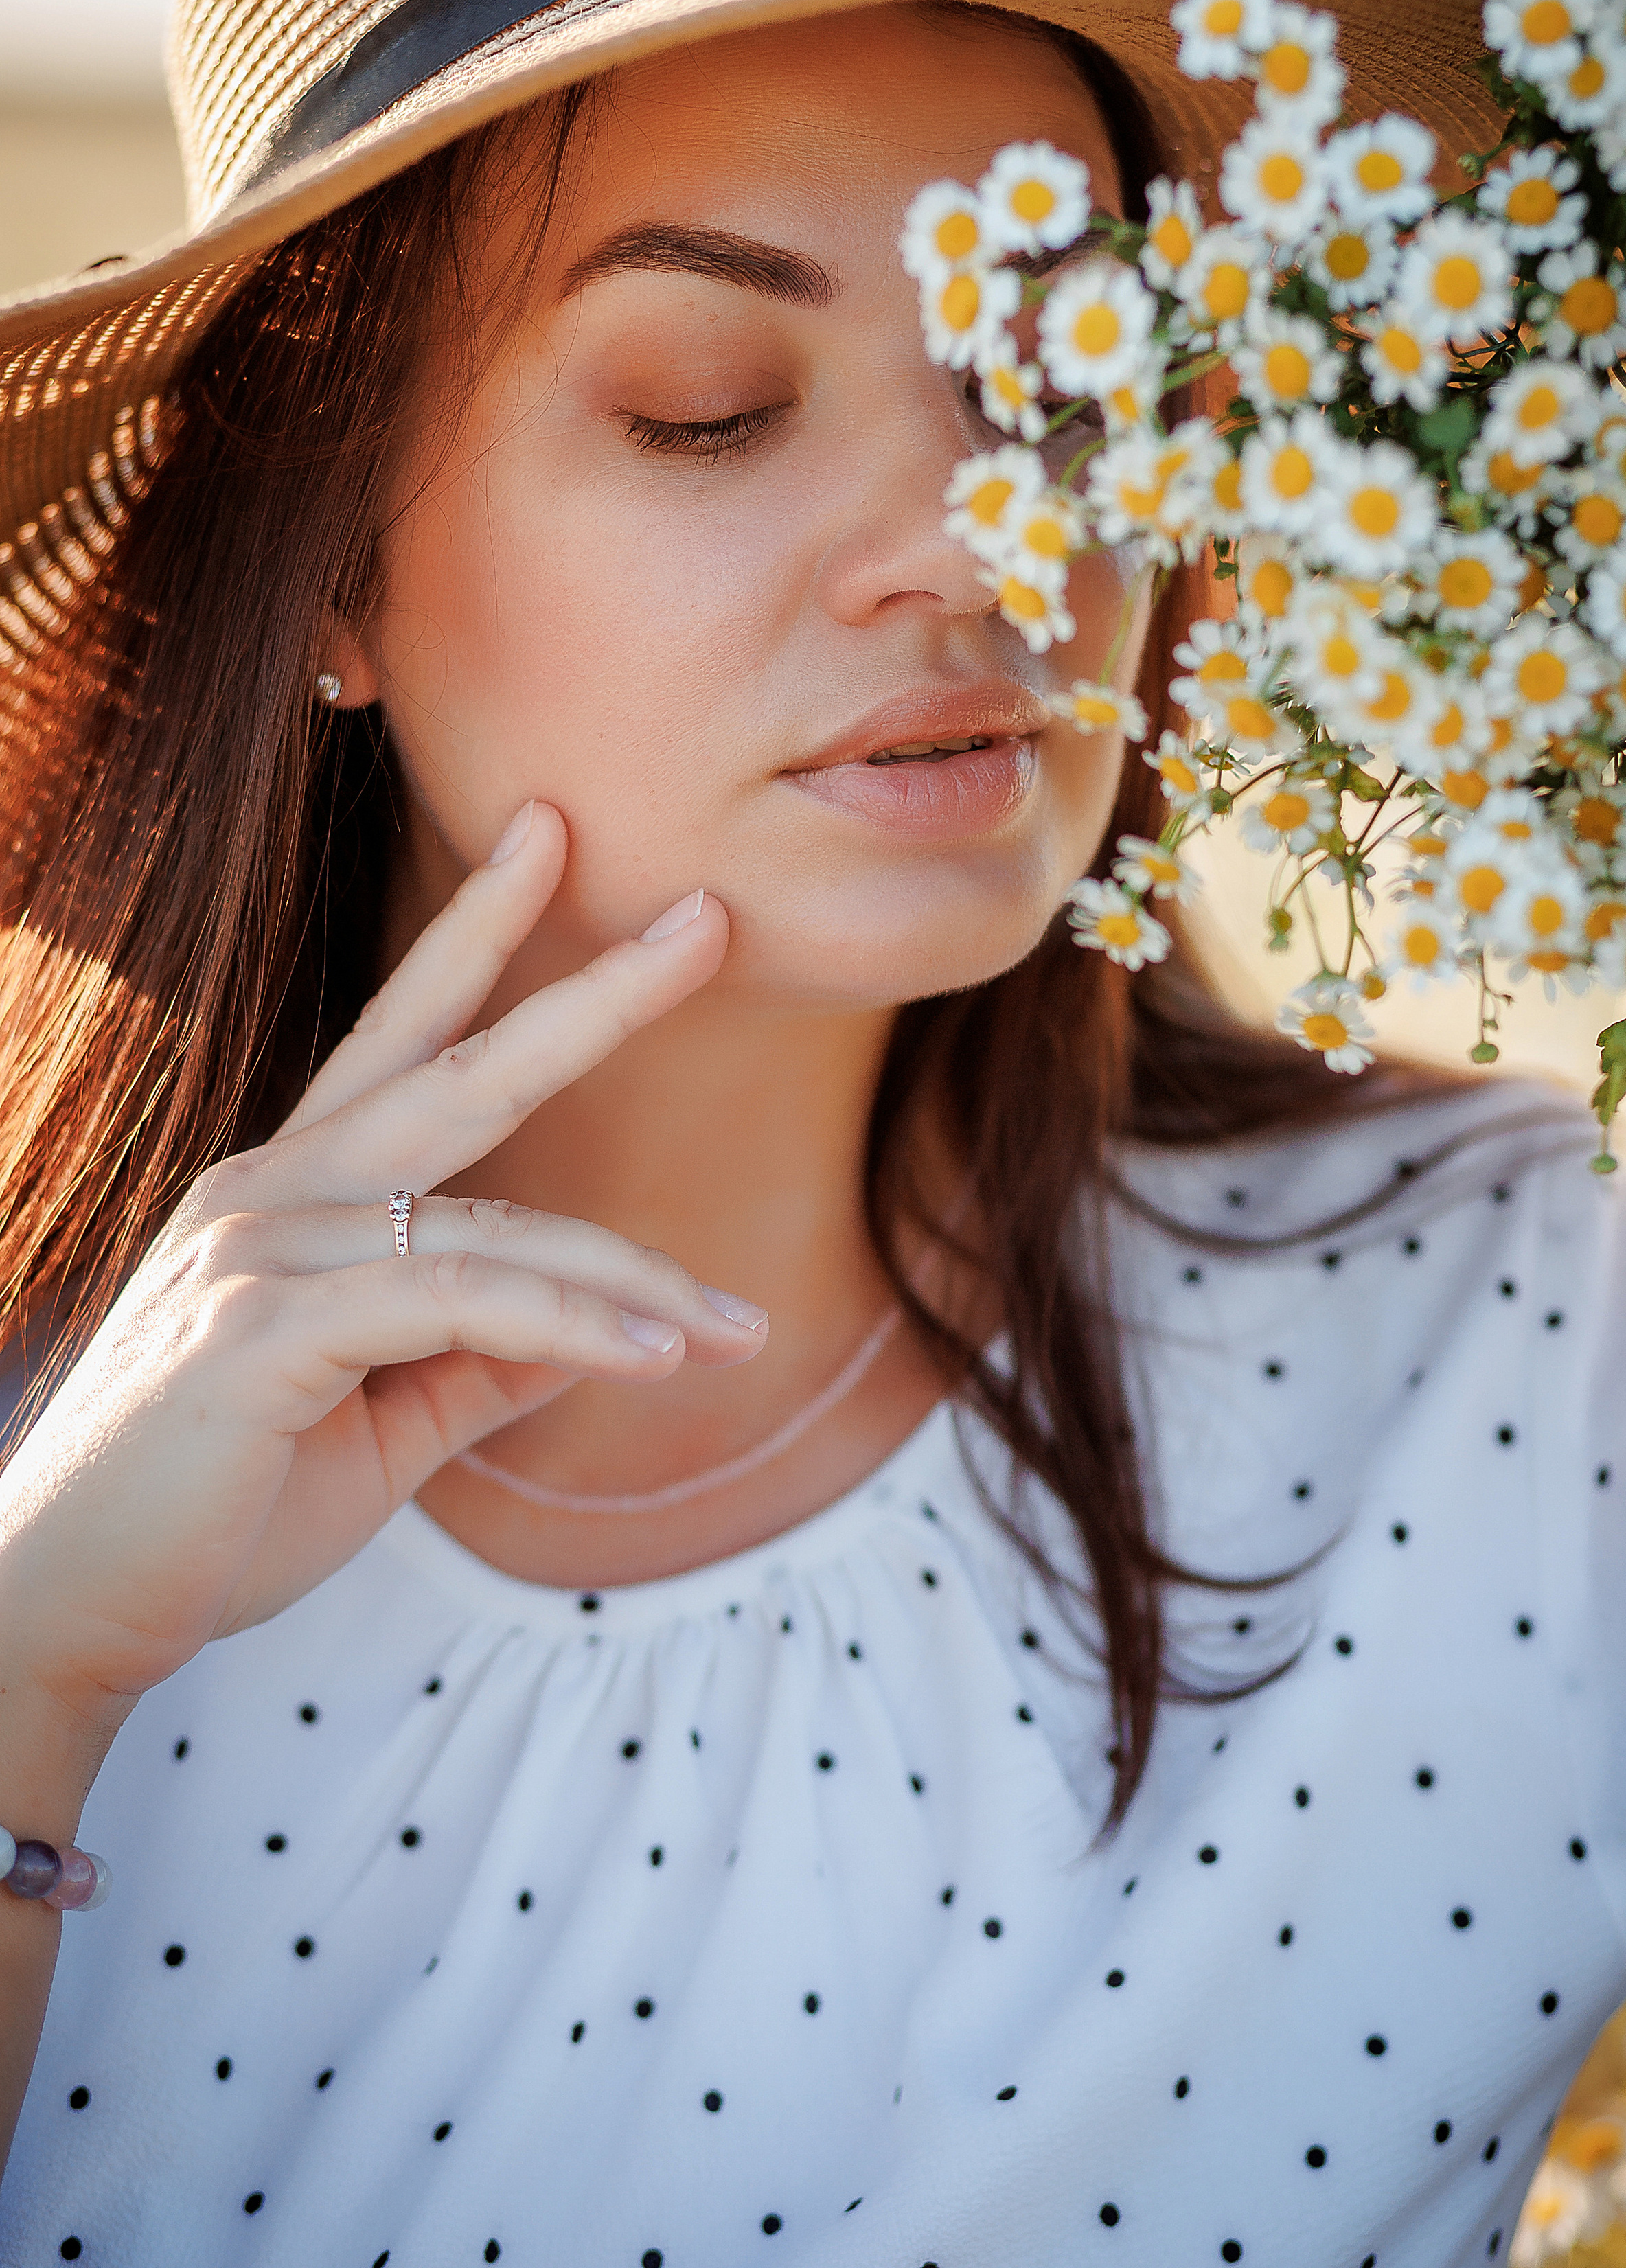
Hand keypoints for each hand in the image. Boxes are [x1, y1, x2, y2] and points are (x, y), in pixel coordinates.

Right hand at [0, 803, 760, 1746]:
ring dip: (629, 1280)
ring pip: (493, 1225)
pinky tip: (654, 1356)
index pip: (405, 1035)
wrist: (71, 1609)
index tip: (550, 837)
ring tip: (733, 1328)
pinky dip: (566, 1325)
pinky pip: (453, 1300)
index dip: (478, 931)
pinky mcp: (263, 1328)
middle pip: (461, 1064)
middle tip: (708, 918)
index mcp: (291, 1190)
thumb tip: (584, 1337)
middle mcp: (273, 1191)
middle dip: (591, 991)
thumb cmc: (216, 1510)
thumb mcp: (381, 1418)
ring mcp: (260, 1249)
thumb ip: (478, 1360)